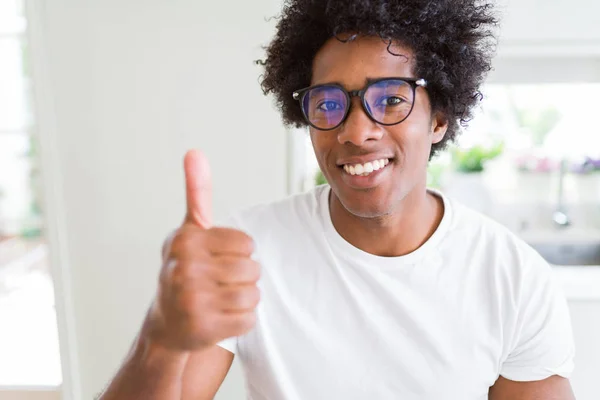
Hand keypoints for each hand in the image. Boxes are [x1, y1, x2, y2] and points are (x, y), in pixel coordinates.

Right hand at [145, 150, 259, 350]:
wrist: (166, 323)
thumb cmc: (185, 269)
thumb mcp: (189, 231)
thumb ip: (197, 192)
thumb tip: (194, 152)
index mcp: (185, 240)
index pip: (247, 243)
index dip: (240, 252)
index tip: (218, 259)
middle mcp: (183, 268)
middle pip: (253, 268)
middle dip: (244, 277)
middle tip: (220, 283)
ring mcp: (191, 300)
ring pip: (253, 294)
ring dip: (245, 298)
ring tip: (221, 299)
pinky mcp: (202, 328)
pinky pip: (249, 319)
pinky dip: (242, 320)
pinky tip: (221, 318)